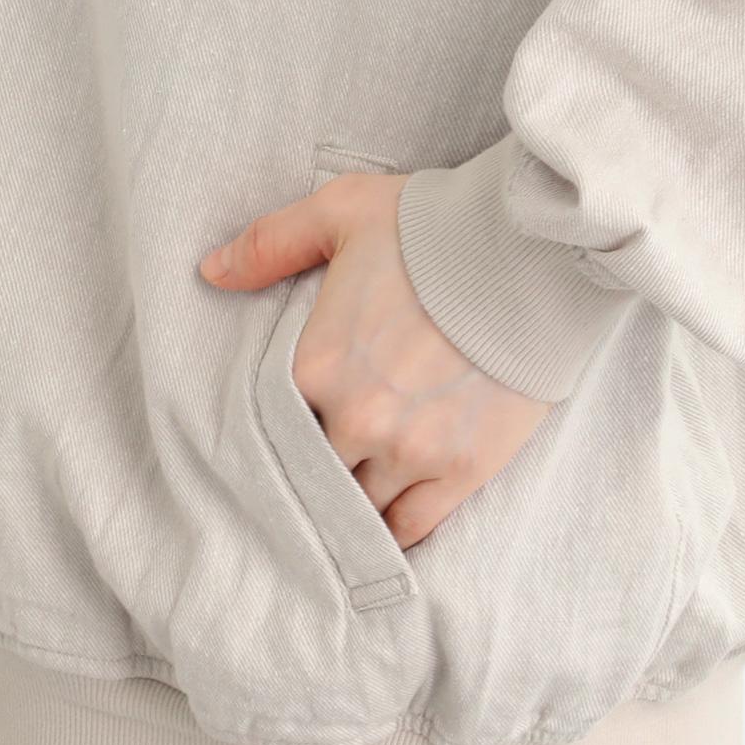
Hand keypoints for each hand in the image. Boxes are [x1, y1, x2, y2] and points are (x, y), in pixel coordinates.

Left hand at [199, 169, 552, 547]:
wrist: (532, 250)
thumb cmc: (433, 225)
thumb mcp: (340, 213)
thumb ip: (271, 244)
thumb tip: (211, 271)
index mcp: (315, 366)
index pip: (272, 422)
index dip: (276, 428)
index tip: (280, 431)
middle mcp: (356, 419)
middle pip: (313, 470)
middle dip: (312, 469)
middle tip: (311, 474)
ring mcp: (411, 451)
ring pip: (358, 506)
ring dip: (350, 504)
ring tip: (344, 504)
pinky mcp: (463, 469)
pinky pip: (413, 526)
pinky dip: (394, 531)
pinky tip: (383, 527)